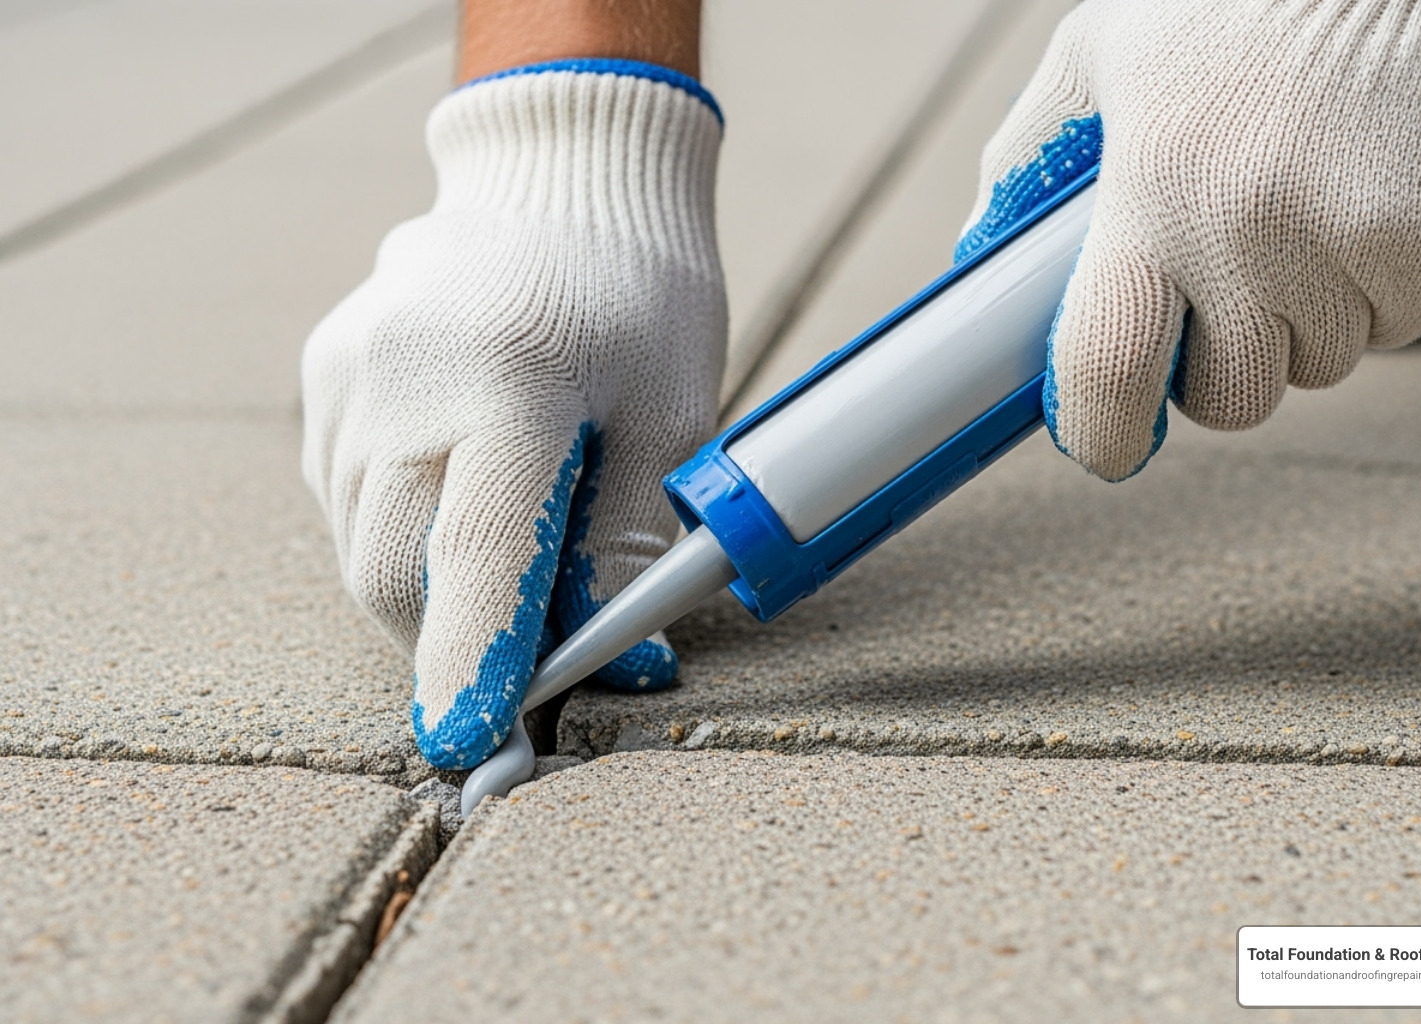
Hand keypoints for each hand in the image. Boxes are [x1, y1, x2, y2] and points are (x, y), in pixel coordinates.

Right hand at [301, 64, 725, 768]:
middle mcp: (399, 379)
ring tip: (512, 527)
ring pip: (362, 545)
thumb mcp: (670, 415)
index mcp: (507, 379)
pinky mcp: (322, 377)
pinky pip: (349, 497)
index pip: (476, 552)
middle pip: (392, 573)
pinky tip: (465, 481)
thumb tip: (615, 663)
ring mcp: (344, 376)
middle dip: (456, 638)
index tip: (473, 743)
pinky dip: (406, 528)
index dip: (477, 661)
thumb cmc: (638, 295)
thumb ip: (627, 540)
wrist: (561, 179)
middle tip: (532, 649)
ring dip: (432, 584)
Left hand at [959, 0, 1420, 481]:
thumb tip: (985, 263)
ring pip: (1320, 366)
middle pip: (1230, 396)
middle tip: (1223, 276)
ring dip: (1304, 318)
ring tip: (1302, 209)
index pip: (1111, 365)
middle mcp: (1258, 227)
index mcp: (1156, 185)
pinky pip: (1403, 326)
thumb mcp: (1098, 57)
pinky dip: (1383, 287)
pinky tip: (1371, 199)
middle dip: (1219, 359)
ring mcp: (1367, 244)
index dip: (1101, 429)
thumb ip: (1029, 163)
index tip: (1103, 443)